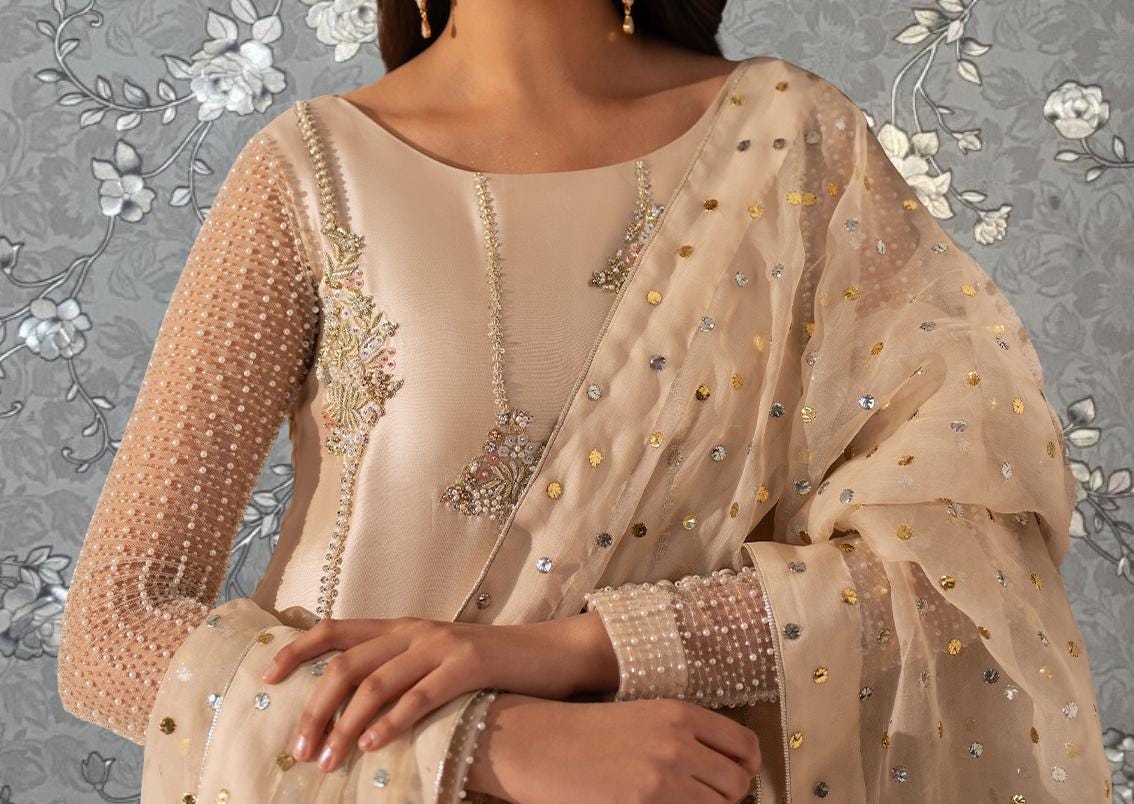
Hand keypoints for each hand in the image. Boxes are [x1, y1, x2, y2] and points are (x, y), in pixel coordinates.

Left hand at [258, 613, 619, 771]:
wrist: (551, 654)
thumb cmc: (491, 666)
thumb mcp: (437, 660)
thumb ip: (400, 671)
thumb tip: (352, 707)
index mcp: (402, 627)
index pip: (336, 629)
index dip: (297, 649)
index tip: (267, 677)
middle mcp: (415, 631)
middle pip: (347, 664)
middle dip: (316, 708)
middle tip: (299, 750)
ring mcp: (441, 645)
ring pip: (376, 683)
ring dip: (345, 725)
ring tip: (328, 760)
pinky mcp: (468, 665)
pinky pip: (420, 695)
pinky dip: (392, 721)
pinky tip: (373, 744)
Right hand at [468, 694, 761, 803]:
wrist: (533, 743)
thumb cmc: (582, 731)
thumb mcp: (641, 716)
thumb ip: (682, 735)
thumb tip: (723, 767)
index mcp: (679, 713)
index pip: (745, 746)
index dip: (745, 768)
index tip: (733, 778)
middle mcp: (678, 743)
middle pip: (737, 785)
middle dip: (725, 797)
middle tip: (700, 797)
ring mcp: (662, 779)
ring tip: (673, 801)